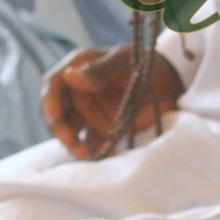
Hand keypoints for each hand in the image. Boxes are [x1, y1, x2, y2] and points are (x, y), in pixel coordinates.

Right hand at [43, 44, 185, 157]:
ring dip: (72, 144)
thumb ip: (99, 69)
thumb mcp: (124, 61)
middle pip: (57, 111)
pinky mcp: (99, 130)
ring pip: (70, 130)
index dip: (50, 101)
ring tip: (83, 155)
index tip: (54, 116)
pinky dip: (89, 152)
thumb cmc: (146, 63)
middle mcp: (77, 91)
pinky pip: (89, 143)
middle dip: (59, 128)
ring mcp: (87, 112)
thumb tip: (69, 75)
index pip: (54, 84)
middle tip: (70, 141)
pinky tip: (95, 158)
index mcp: (78, 68)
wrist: (169, 83)